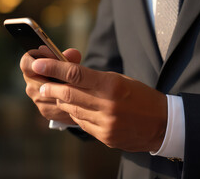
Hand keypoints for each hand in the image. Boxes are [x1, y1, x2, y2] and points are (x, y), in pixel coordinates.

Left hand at [31, 49, 166, 151]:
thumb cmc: (141, 96)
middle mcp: (107, 105)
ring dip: (64, 102)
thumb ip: (95, 80)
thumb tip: (68, 79)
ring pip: (73, 110)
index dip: (53, 68)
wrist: (162, 123)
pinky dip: (77, 115)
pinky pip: (82, 124)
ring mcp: (105, 123)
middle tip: (43, 84)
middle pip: (68, 94)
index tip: (37, 64)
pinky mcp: (105, 136)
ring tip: (61, 95)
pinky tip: (80, 110)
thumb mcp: (120, 80)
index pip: (75, 75)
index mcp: (111, 85)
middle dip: (52, 88)